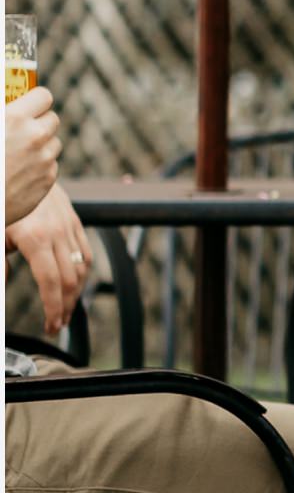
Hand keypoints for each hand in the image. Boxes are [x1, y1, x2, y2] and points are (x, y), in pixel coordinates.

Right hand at [4, 88, 60, 228]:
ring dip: (41, 146)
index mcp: (15, 118)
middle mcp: (35, 137)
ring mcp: (44, 161)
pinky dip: (39, 167)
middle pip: (52, 119)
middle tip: (23, 130)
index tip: (29, 105)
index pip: (44, 96)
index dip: (36, 100)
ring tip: (18, 154)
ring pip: (54, 144)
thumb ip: (3, 113)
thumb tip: (7, 105)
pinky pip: (51, 166)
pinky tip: (19, 172)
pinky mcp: (47, 181)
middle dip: (39, 123)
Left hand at [6, 180, 91, 336]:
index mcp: (35, 238)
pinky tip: (74, 285)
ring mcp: (68, 226)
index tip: (49, 326)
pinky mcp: (75, 221)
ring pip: (81, 268)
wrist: (18, 166)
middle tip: (56, 325)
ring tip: (65, 310)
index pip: (51, 283)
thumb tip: (1, 285)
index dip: (52, 309)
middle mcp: (56, 233)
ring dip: (75, 294)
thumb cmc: (4, 202)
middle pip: (69, 280)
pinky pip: (86, 252)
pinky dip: (83, 273)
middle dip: (64, 307)